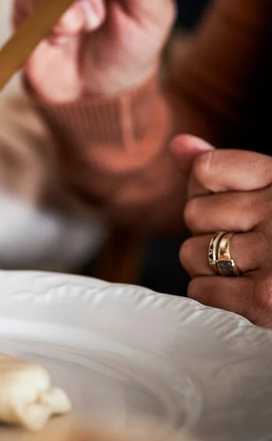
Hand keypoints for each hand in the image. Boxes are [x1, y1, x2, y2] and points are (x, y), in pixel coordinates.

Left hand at [172, 134, 271, 326]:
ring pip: (191, 253)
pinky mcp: (265, 297)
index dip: (206, 190)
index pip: (206, 169)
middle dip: (209, 230)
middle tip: (247, 241)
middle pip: (193, 213)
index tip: (235, 205)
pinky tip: (247, 289)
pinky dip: (214, 294)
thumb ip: (229, 168)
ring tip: (248, 266)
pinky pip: (200, 290)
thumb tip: (178, 144)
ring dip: (209, 265)